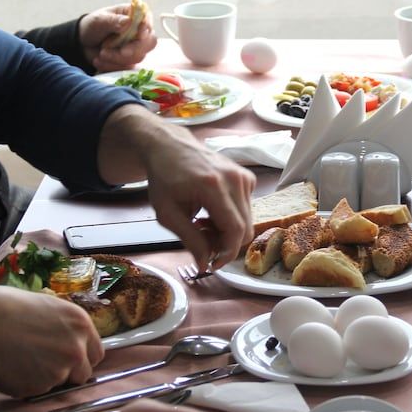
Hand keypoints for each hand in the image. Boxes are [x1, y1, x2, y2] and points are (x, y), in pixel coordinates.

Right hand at [0, 286, 104, 396]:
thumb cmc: (2, 309)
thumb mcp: (44, 306)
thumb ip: (62, 325)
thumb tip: (66, 335)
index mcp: (80, 323)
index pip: (96, 352)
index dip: (81, 357)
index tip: (67, 358)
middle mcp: (77, 347)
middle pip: (84, 373)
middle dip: (69, 373)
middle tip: (43, 364)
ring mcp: (60, 369)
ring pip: (60, 384)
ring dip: (46, 379)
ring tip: (21, 360)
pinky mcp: (40, 387)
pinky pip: (38, 391)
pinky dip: (27, 385)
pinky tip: (11, 368)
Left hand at [78, 4, 157, 72]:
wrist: (82, 44)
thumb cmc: (93, 26)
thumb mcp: (99, 20)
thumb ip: (113, 21)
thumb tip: (128, 21)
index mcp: (134, 16)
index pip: (147, 21)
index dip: (146, 28)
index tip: (139, 35)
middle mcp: (139, 32)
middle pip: (149, 42)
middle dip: (134, 49)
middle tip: (121, 52)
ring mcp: (136, 48)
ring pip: (138, 57)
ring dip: (118, 58)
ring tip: (101, 54)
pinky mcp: (130, 61)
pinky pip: (128, 68)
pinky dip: (112, 66)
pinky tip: (99, 61)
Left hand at [97, 106, 255, 270]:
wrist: (170, 147)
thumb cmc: (164, 178)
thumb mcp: (168, 213)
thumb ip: (190, 240)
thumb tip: (205, 264)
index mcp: (213, 186)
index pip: (234, 230)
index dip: (227, 253)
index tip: (213, 264)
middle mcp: (234, 179)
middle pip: (245, 228)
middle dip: (226, 244)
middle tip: (202, 243)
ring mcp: (243, 176)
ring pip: (247, 221)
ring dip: (227, 232)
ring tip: (203, 224)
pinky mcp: (247, 177)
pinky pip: (247, 209)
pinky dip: (231, 218)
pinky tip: (211, 212)